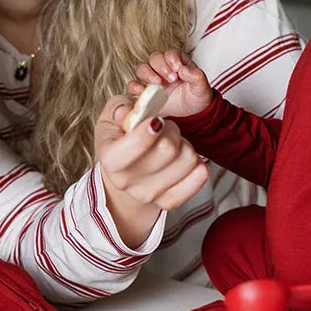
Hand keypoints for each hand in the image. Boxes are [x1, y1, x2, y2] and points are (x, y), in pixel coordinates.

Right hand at [95, 94, 209, 235]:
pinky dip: (198, 161)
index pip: (137, 144)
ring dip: (184, 144)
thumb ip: (119, 108)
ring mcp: (148, 195)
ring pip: (188, 159)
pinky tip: (183, 157)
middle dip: (171, 129)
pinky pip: (200, 176)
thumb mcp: (114, 113)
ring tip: (172, 143)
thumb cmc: (121, 135)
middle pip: (168, 148)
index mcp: (110, 159)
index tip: (156, 120)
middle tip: (164, 127)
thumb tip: (127, 112)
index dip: (152, 127)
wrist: (125, 168)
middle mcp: (126, 182)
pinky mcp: (169, 201)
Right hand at [127, 50, 212, 121]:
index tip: (178, 69)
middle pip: (154, 57)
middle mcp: (163, 68)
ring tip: (158, 84)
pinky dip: (134, 87)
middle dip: (161, 66)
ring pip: (141, 68)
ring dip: (147, 74)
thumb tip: (183, 69)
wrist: (190, 115)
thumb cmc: (196, 98)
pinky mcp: (144, 93)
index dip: (172, 58)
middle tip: (171, 78)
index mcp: (178, 63)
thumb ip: (197, 76)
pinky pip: (132, 85)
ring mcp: (152, 80)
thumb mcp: (202, 88)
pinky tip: (142, 91)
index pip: (170, 53)